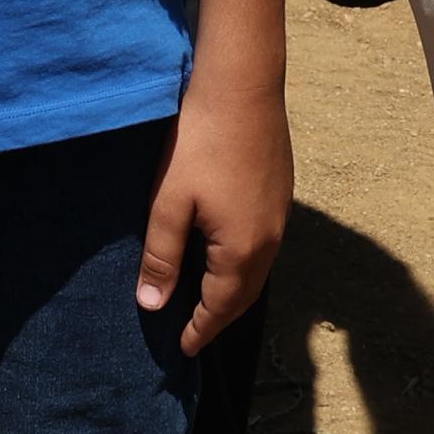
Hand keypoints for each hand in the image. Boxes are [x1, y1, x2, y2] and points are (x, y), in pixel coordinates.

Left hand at [135, 55, 289, 354]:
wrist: (242, 84)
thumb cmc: (198, 142)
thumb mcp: (169, 201)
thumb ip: (161, 257)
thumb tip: (151, 306)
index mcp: (242, 250)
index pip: (221, 307)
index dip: (201, 329)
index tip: (184, 349)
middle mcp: (270, 239)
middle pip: (245, 294)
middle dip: (220, 317)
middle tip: (195, 331)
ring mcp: (281, 214)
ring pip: (258, 269)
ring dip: (234, 291)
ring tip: (208, 299)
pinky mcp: (282, 191)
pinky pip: (264, 245)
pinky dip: (245, 264)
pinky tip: (227, 253)